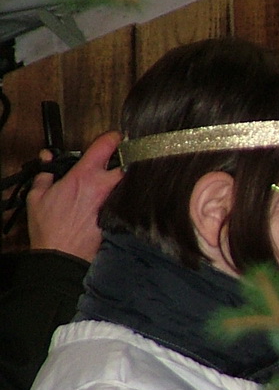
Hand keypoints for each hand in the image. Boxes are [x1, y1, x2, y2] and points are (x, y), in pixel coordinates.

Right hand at [27, 130, 121, 260]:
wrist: (62, 254)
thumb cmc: (49, 226)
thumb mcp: (37, 196)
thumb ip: (45, 174)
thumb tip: (48, 159)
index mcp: (84, 176)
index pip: (106, 146)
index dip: (115, 137)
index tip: (118, 136)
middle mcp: (103, 187)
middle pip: (128, 164)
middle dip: (129, 159)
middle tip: (125, 157)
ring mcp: (113, 202)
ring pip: (130, 183)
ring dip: (129, 178)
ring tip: (126, 176)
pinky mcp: (118, 217)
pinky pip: (127, 201)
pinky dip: (128, 196)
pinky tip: (126, 198)